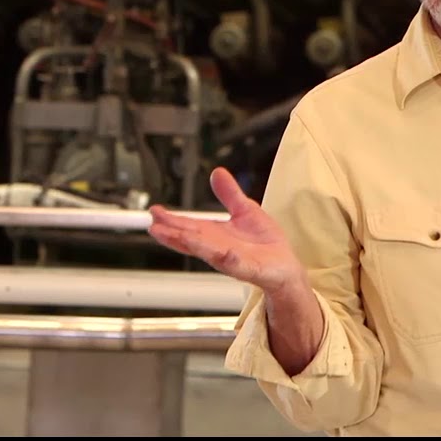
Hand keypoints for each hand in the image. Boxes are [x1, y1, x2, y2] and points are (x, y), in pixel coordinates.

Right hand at [148, 167, 305, 294]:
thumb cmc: (263, 242)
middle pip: (192, 240)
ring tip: (178, 235)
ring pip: (209, 252)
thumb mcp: (246, 210)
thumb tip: (217, 172)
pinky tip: (224, 253)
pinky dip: (230, 259)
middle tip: (155, 226)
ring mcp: (232, 260)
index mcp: (215, 235)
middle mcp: (218, 248)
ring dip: (193, 245)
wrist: (284, 265)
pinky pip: (237, 264)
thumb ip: (230, 194)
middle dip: (174, 234)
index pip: (189, 226)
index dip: (172, 220)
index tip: (155, 212)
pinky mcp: (249, 269)